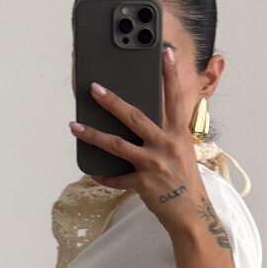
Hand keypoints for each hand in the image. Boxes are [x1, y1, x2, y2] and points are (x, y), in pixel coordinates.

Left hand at [70, 46, 208, 238]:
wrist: (191, 214)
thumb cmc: (186, 182)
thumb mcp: (182, 152)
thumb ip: (166, 134)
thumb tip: (142, 123)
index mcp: (178, 133)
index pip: (175, 98)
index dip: (170, 75)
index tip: (165, 53)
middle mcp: (165, 145)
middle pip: (134, 117)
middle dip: (112, 101)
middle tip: (94, 88)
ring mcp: (153, 164)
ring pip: (117, 145)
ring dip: (93, 135)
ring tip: (75, 126)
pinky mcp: (143, 184)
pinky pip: (116, 178)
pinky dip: (103, 176)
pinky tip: (91, 171)